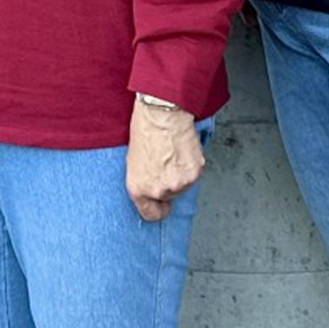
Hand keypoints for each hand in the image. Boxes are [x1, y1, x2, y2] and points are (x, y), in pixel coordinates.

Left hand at [127, 97, 203, 221]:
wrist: (162, 113)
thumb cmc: (144, 130)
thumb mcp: (134, 160)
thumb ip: (144, 180)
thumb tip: (154, 185)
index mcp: (139, 189)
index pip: (151, 214)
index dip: (158, 208)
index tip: (162, 205)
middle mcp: (159, 190)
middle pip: (170, 197)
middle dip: (169, 182)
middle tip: (165, 162)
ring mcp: (178, 183)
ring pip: (183, 185)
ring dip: (181, 173)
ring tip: (173, 153)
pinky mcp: (194, 173)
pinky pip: (194, 174)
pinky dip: (191, 164)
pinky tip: (182, 150)